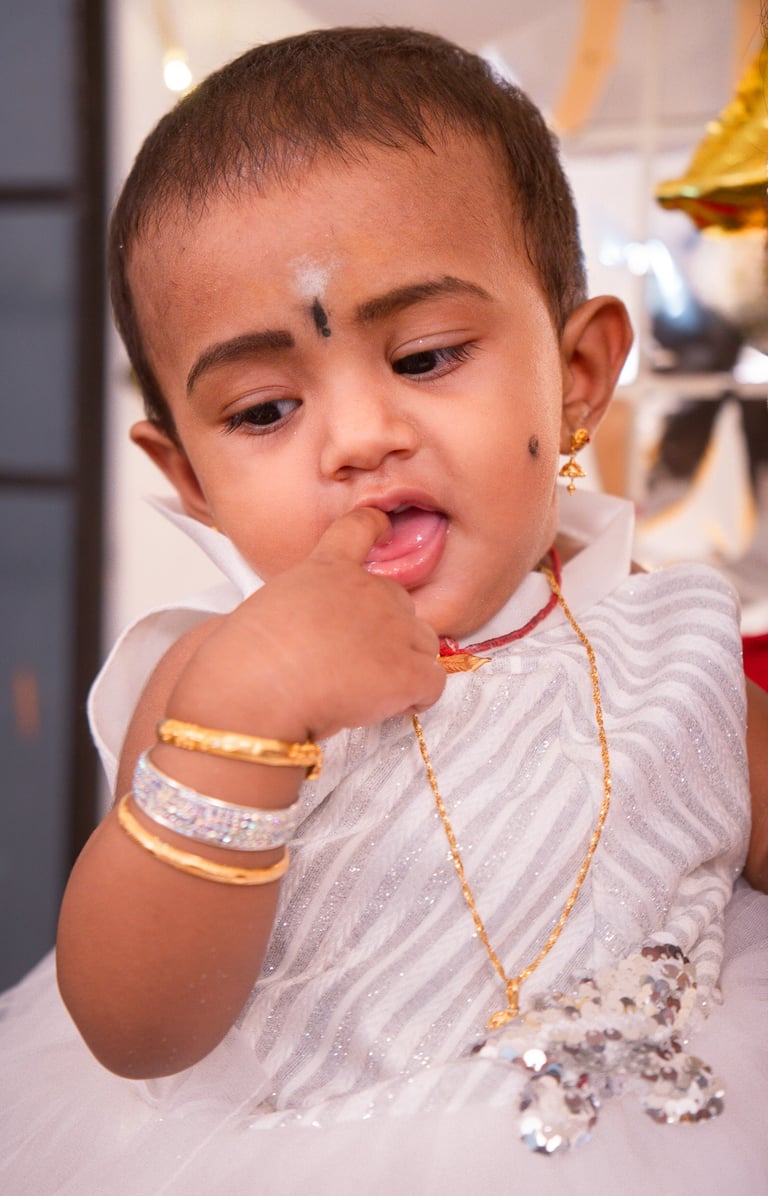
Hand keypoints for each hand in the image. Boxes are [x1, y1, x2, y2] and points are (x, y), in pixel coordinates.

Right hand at [166, 508, 445, 739]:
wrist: (255, 689)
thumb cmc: (243, 659)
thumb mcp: (260, 609)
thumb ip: (291, 607)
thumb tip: (275, 628)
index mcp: (326, 568)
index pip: (360, 527)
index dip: (377, 527)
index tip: (383, 529)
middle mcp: (367, 589)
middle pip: (401, 602)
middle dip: (386, 631)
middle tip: (351, 662)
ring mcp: (394, 627)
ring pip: (423, 644)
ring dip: (406, 664)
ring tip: (366, 690)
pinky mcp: (408, 671)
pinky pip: (432, 684)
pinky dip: (416, 698)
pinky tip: (387, 706)